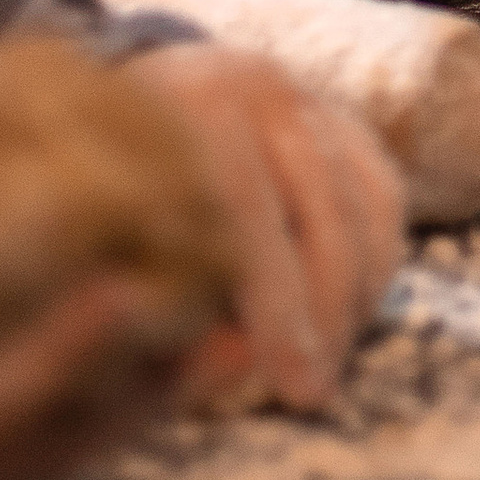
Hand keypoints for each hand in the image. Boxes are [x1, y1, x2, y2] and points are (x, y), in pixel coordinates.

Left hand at [0, 49, 402, 479]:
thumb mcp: (107, 240)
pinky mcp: (340, 117)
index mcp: (188, 104)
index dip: (274, 307)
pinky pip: (382, 194)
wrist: (109, 105)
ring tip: (330, 366)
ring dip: (357, 295)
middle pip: (319, 209)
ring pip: (364, 202)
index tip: (282, 384)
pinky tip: (349, 317)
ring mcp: (305, 97)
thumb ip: (169, 302)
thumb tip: (236, 363)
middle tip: (313, 394)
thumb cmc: (98, 197)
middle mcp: (256, 85)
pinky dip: (376, 259)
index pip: (248, 212)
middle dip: (323, 312)